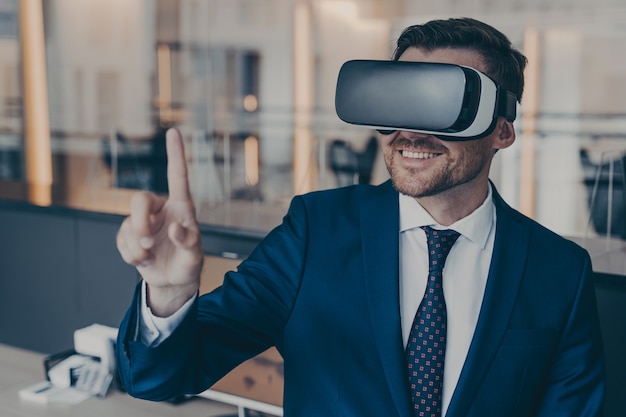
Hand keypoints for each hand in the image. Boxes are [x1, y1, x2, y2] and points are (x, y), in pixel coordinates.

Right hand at [117, 128, 202, 316]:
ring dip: (137, 249)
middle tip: (148, 245)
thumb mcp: (195, 256)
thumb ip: (188, 242)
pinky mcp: (129, 235)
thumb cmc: (188, 263)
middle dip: (139, 223)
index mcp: (181, 207)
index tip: (173, 131)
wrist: (172, 281)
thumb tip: (175, 228)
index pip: (177, 177)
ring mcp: (143, 222)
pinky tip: (144, 260)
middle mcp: (160, 209)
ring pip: (128, 226)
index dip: (175, 154)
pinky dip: (131, 256)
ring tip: (151, 258)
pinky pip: (121, 241)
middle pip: (139, 200)